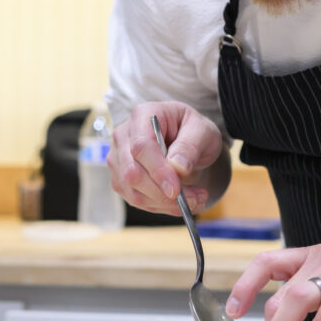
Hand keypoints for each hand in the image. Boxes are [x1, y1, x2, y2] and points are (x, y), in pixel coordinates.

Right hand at [109, 101, 224, 214]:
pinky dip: (159, 206)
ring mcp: (119, 158)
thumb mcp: (202, 131)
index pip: (141, 147)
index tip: (176, 190)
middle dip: (163, 193)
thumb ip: (190, 146)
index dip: (157, 171)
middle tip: (195, 198)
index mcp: (142, 115)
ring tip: (195, 200)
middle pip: (132, 172)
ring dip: (165, 203)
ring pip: (132, 191)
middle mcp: (123, 136)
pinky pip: (135, 199)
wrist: (187, 138)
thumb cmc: (193, 129)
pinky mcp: (121, 178)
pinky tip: (180, 203)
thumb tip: (177, 167)